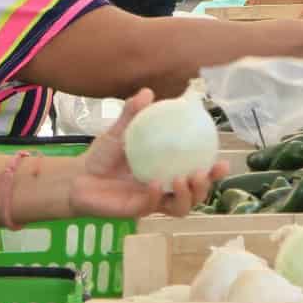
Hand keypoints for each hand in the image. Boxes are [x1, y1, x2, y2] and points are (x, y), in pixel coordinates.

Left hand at [75, 90, 227, 218]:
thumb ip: (132, 114)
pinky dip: (155, 196)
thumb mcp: (119, 132)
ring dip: (186, 196)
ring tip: (181, 180)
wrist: (77, 178)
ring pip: (180, 208)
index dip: (214, 171)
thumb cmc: (101, 156)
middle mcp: (164, 188)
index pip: (197, 172)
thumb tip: (148, 91)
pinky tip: (152, 183)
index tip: (224, 162)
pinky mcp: (137, 211)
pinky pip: (152, 206)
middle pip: (196, 195)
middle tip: (203, 173)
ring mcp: (152, 201)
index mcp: (167, 170)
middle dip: (206, 187)